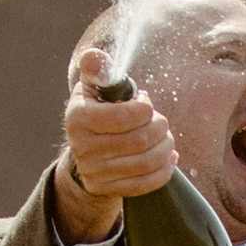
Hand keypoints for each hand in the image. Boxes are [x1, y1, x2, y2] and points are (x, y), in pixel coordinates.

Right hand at [53, 41, 178, 241]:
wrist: (86, 148)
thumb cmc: (97, 109)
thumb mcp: (93, 85)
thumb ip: (97, 68)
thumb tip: (95, 57)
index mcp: (77, 117)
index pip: (120, 117)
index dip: (144, 110)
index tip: (146, 104)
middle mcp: (81, 147)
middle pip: (138, 141)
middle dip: (159, 127)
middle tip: (160, 121)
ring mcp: (93, 172)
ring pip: (145, 162)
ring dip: (165, 147)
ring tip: (165, 137)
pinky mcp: (106, 188)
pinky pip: (145, 183)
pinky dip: (165, 169)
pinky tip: (168, 157)